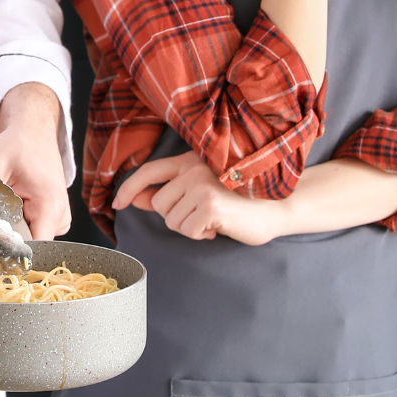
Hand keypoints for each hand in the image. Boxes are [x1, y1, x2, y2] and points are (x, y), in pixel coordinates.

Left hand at [0, 82, 70, 238]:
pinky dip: (17, 223)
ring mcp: (59, 219)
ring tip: (1, 205)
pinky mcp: (52, 218)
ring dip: (10, 228)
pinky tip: (10, 206)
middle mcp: (60, 216)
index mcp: (50, 206)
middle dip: (4, 235)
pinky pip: (31, 232)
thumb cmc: (18, 145)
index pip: (32, 247)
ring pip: (28, 240)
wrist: (33, 133)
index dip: (7, 249)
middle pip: (28, 245)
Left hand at [113, 152, 285, 244]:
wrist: (278, 209)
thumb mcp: (201, 194)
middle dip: (176, 218)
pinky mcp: (209, 203)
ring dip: (190, 228)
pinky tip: (220, 227)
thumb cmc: (240, 203)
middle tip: (203, 216)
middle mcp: (193, 168)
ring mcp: (201, 184)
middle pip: (159, 204)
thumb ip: (170, 194)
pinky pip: (187, 230)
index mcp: (190, 161)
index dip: (130, 188)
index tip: (118, 204)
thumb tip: (138, 198)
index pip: (149, 171)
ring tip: (214, 219)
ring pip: (171, 220)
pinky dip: (202, 235)